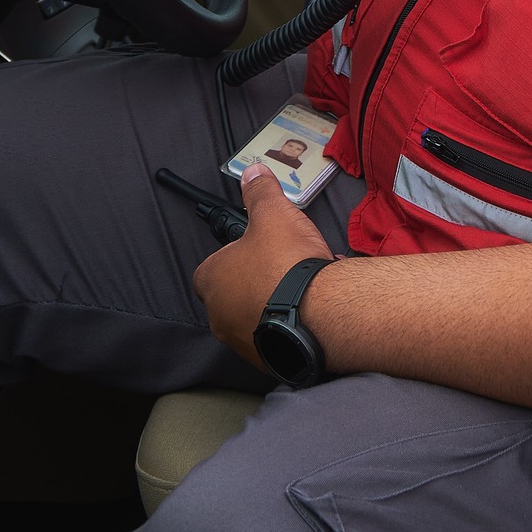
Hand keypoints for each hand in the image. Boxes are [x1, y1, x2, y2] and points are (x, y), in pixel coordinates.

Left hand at [194, 164, 334, 371]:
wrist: (320, 313)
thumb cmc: (286, 263)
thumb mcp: (274, 215)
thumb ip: (260, 193)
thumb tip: (252, 171)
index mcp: (211, 280)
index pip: (212, 265)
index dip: (235, 254)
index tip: (258, 248)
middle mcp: (219, 316)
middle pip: (234, 293)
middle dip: (257, 280)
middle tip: (285, 266)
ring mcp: (243, 342)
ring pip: (257, 316)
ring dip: (275, 303)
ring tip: (304, 287)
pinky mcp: (270, 359)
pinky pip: (278, 336)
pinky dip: (292, 324)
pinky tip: (314, 308)